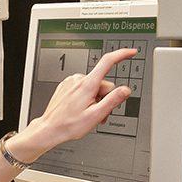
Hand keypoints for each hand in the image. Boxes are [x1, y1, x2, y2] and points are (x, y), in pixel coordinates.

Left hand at [7, 48, 136, 161]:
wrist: (50, 129)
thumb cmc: (69, 125)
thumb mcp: (95, 115)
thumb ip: (112, 101)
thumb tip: (125, 90)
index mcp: (87, 84)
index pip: (108, 62)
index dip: (122, 55)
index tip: (131, 52)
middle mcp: (78, 79)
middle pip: (103, 83)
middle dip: (104, 98)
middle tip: (98, 113)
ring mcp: (71, 81)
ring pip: (94, 87)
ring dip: (95, 99)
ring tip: (88, 113)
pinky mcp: (67, 85)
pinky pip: (83, 87)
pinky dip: (86, 97)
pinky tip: (81, 108)